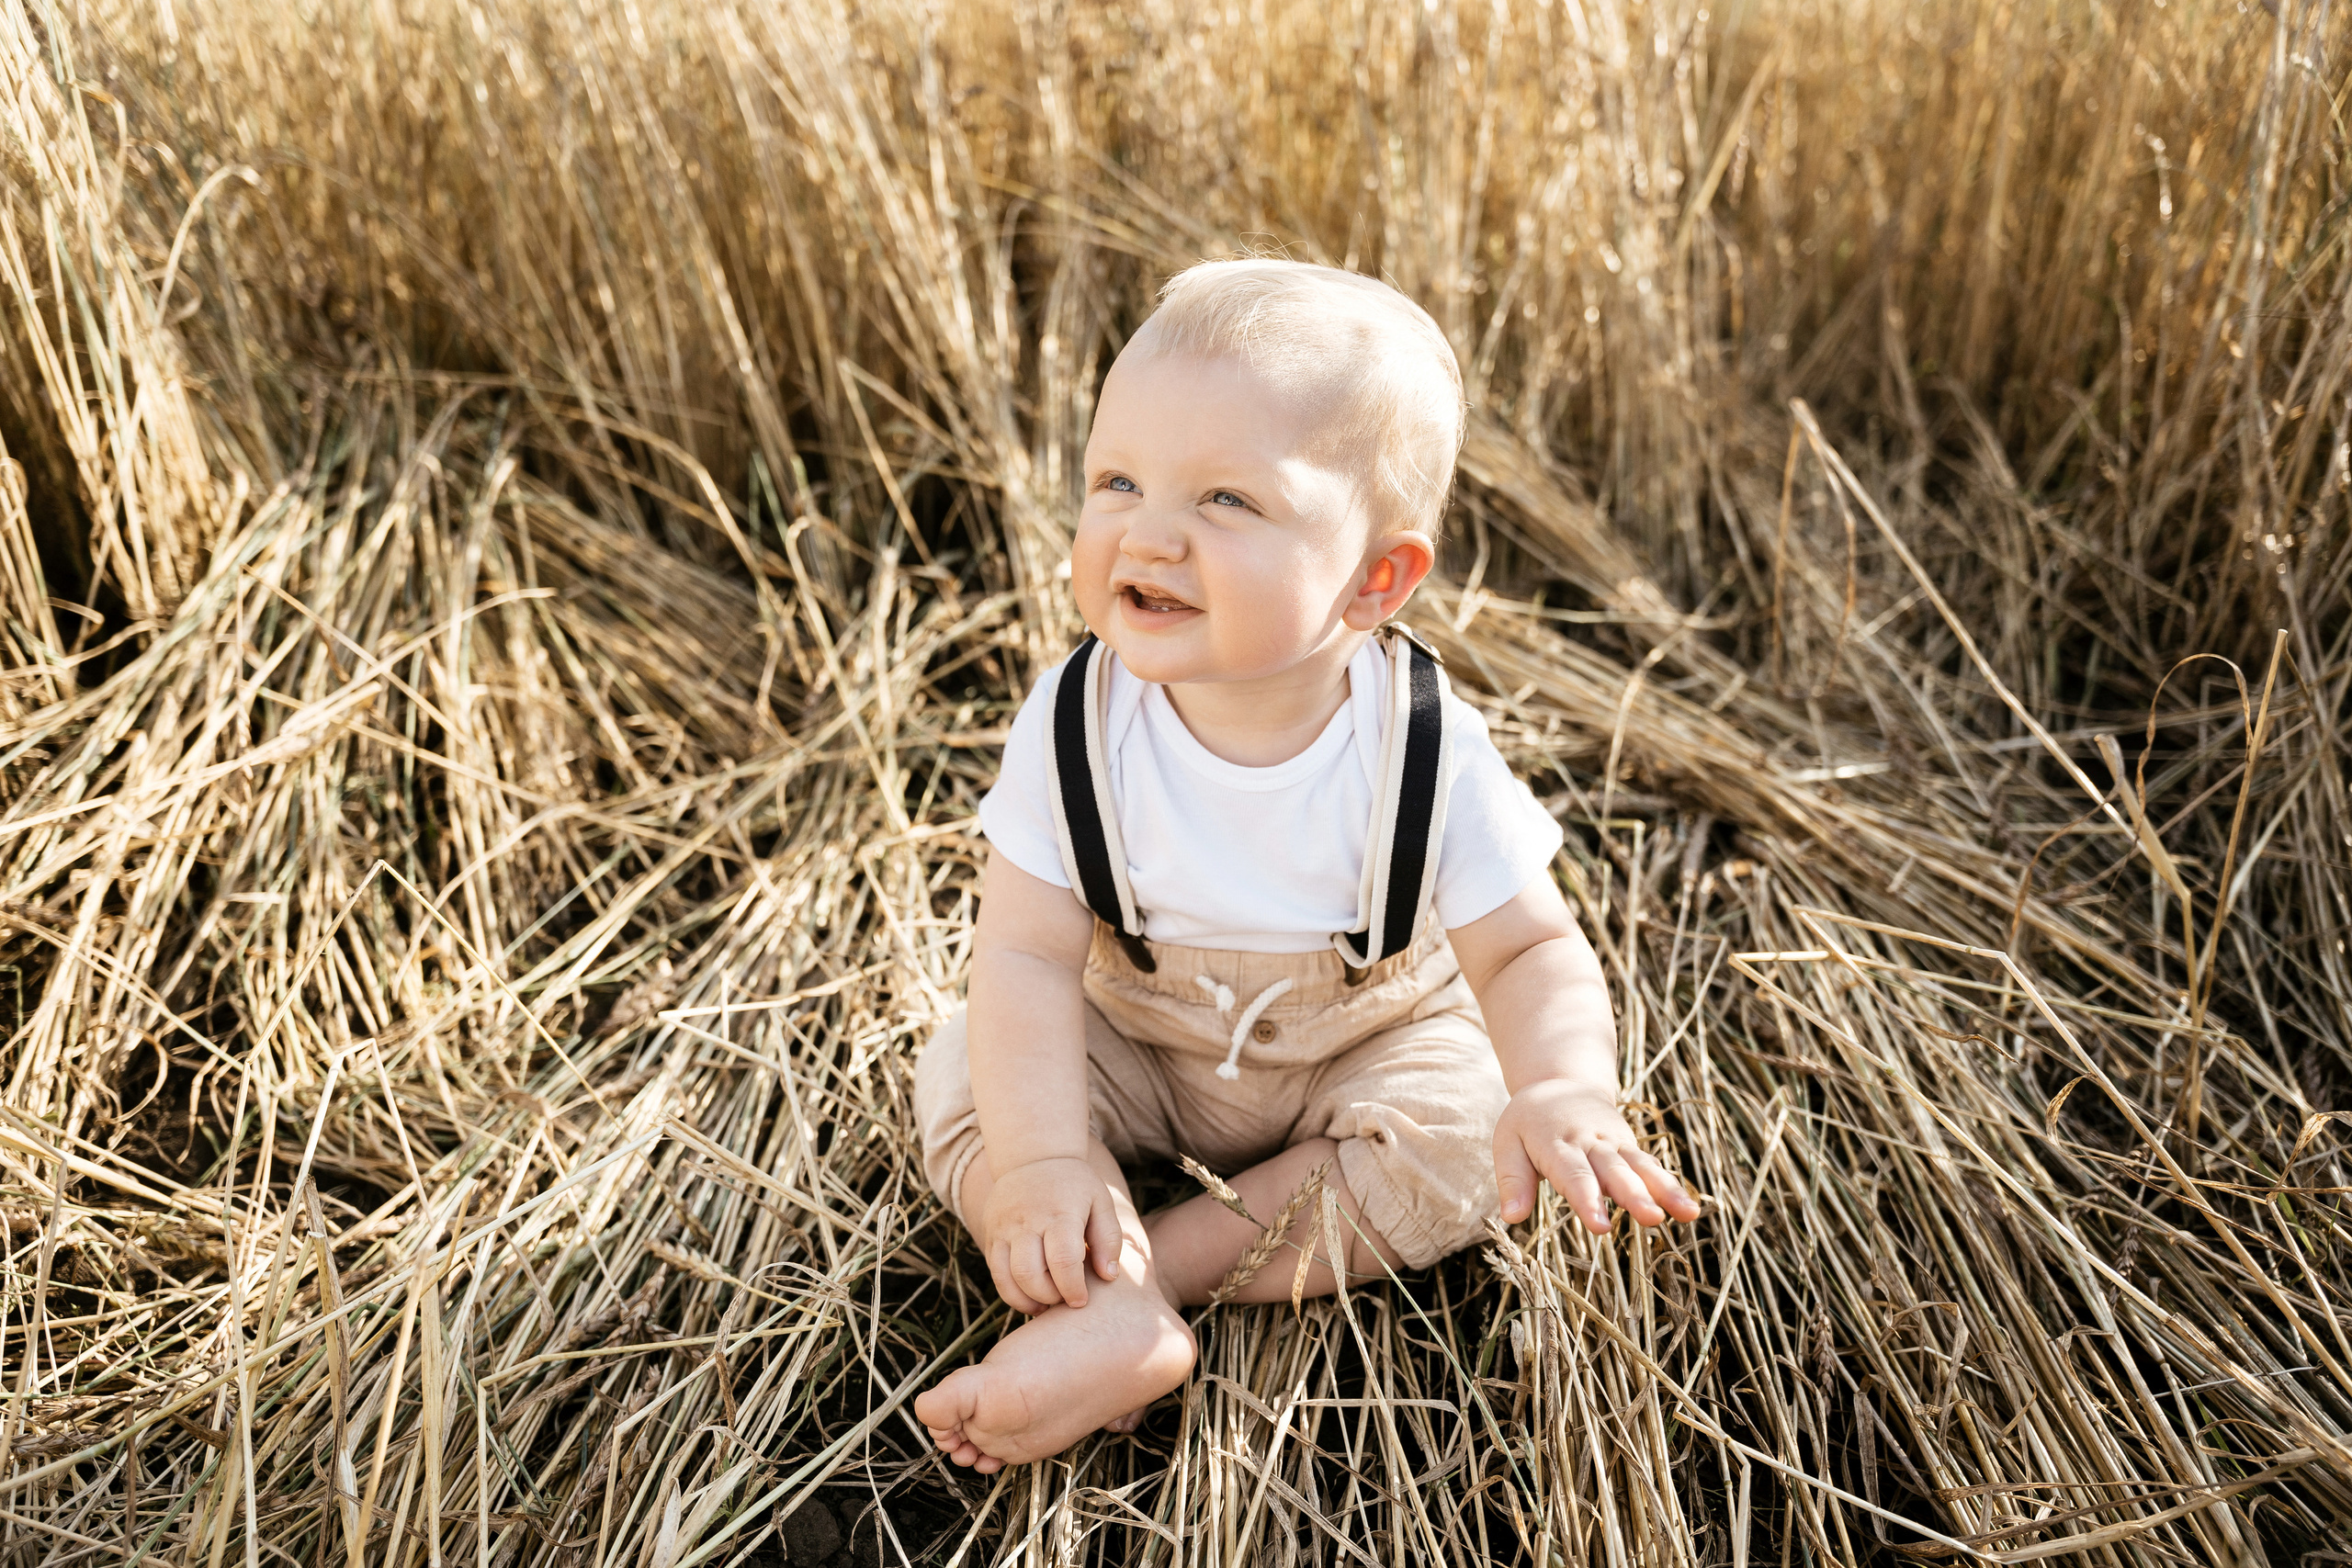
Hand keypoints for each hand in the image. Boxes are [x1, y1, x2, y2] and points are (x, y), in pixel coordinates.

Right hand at [979, 1156, 1123, 1313]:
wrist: (1032, 1158)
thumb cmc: (1074, 1186)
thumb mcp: (1101, 1201)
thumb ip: (1108, 1238)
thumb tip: (1108, 1276)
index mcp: (1060, 1212)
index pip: (1063, 1259)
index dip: (1072, 1287)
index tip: (1082, 1300)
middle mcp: (1027, 1220)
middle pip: (1030, 1273)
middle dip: (1050, 1297)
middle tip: (1065, 1299)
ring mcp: (1004, 1228)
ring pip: (1008, 1277)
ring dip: (1029, 1300)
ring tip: (1047, 1303)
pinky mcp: (990, 1236)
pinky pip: (996, 1275)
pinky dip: (1012, 1294)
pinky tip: (1030, 1298)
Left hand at [1493, 1080, 1699, 1232]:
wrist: (1561, 1082)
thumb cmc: (1529, 1121)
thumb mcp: (1507, 1142)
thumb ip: (1512, 1179)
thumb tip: (1510, 1217)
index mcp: (1556, 1143)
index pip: (1573, 1175)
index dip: (1588, 1200)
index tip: (1600, 1226)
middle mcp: (1590, 1142)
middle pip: (1614, 1171)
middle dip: (1633, 1196)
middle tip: (1651, 1218)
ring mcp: (1614, 1143)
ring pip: (1640, 1167)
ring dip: (1664, 1190)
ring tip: (1686, 1213)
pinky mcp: (1629, 1146)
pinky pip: (1651, 1165)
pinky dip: (1669, 1186)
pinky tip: (1689, 1210)